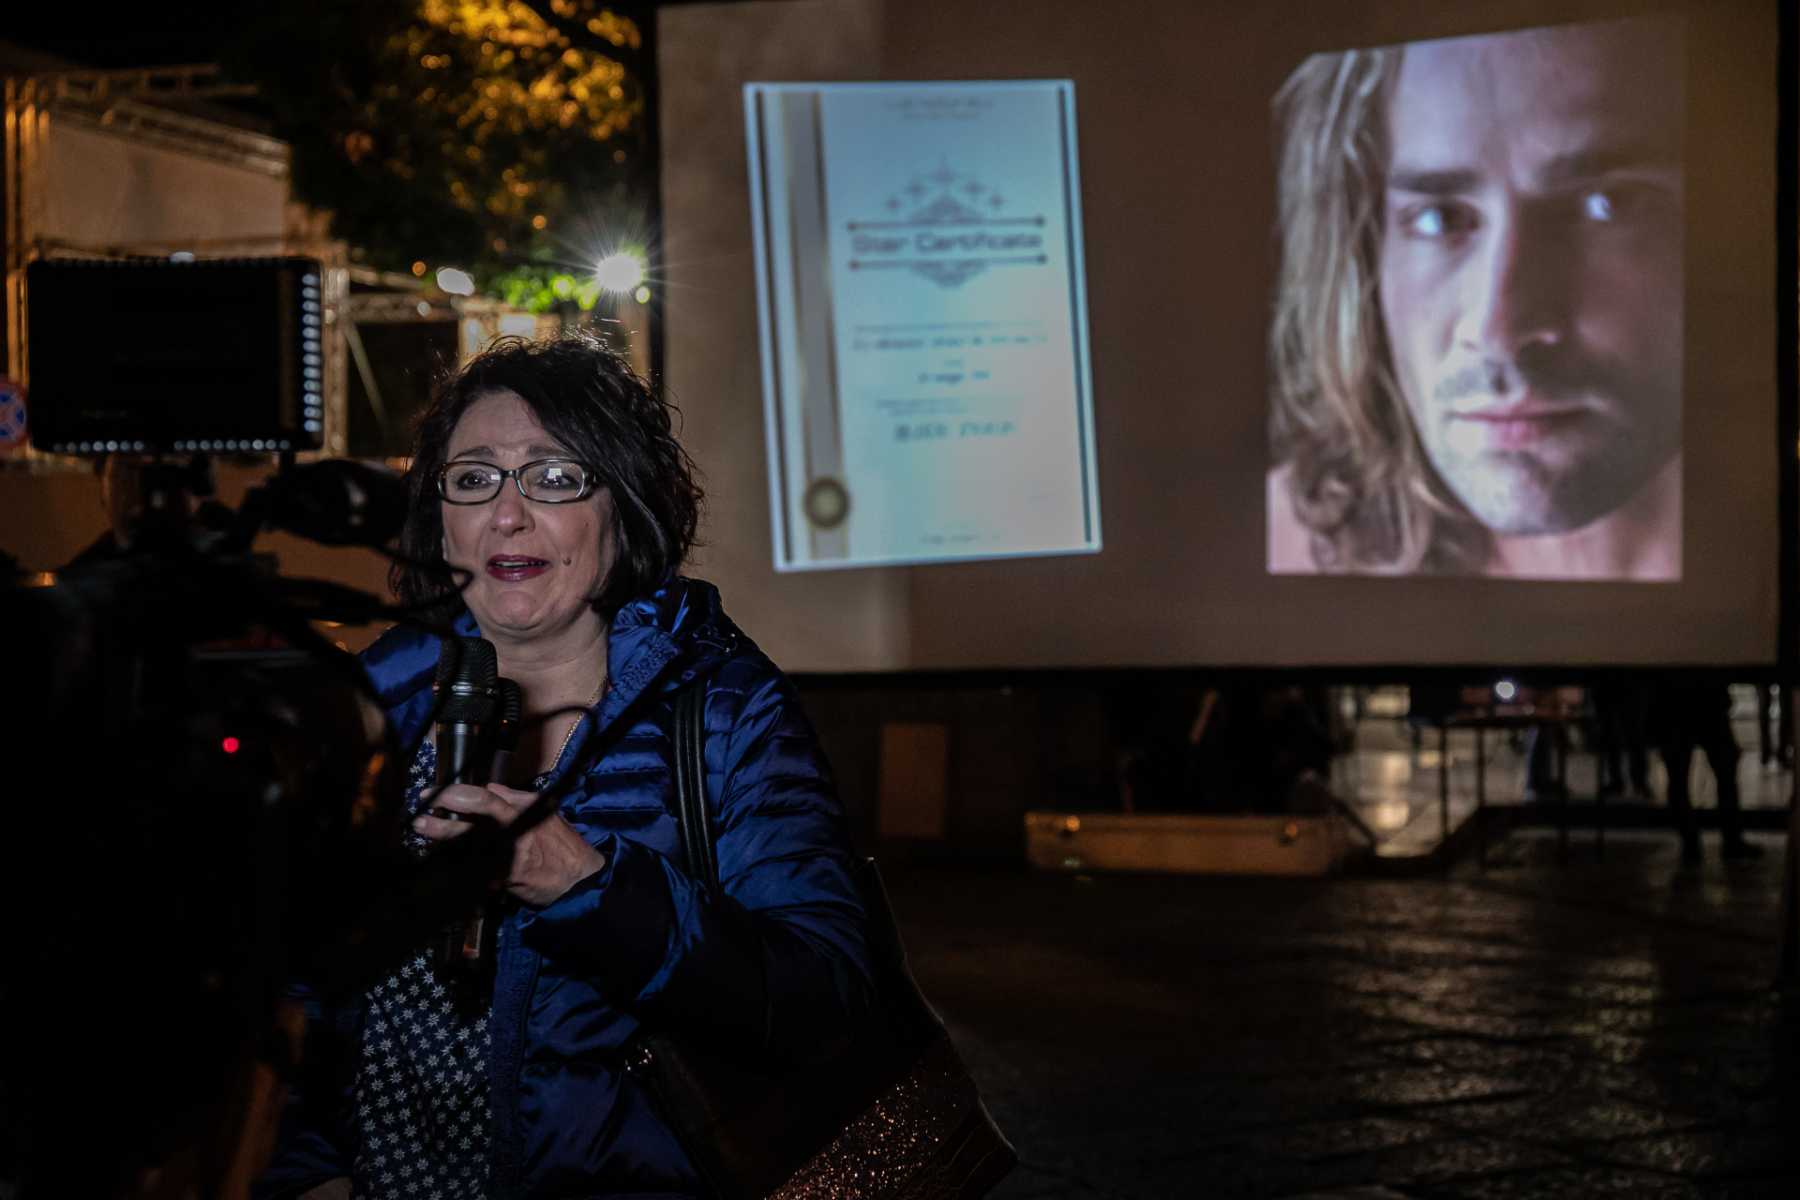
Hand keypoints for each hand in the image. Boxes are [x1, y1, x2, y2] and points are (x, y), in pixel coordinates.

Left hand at [414, 782, 604, 907]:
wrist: (577, 879)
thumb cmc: (561, 842)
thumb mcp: (544, 810)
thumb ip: (515, 797)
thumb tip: (489, 787)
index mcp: (519, 815)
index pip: (483, 799)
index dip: (455, 795)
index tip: (434, 793)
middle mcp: (508, 836)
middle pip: (467, 828)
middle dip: (439, 825)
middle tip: (418, 820)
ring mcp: (503, 862)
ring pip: (465, 852)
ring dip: (442, 847)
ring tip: (424, 838)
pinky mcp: (500, 883)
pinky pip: (473, 874)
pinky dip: (456, 868)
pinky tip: (440, 864)